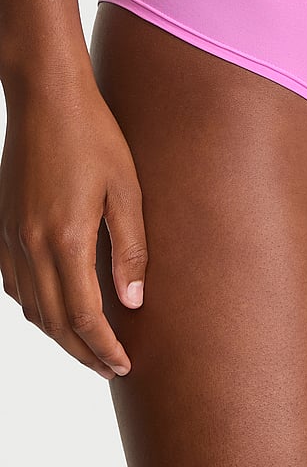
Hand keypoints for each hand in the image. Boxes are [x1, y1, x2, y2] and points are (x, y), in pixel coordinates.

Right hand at [0, 74, 147, 379]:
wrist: (45, 98)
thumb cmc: (94, 136)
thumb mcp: (126, 190)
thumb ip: (130, 249)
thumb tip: (133, 302)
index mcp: (66, 240)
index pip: (85, 316)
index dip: (105, 348)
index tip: (124, 366)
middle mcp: (32, 246)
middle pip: (55, 321)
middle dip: (83, 352)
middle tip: (110, 368)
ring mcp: (11, 236)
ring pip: (31, 307)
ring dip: (59, 334)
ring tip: (88, 347)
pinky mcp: (3, 226)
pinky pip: (14, 283)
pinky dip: (34, 306)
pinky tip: (54, 308)